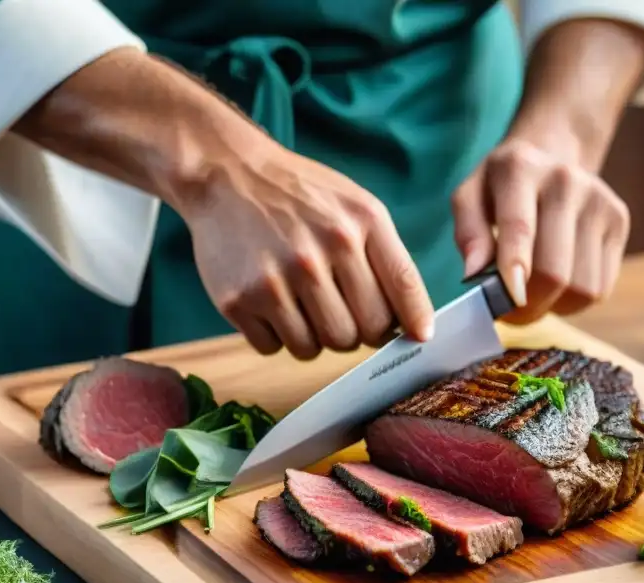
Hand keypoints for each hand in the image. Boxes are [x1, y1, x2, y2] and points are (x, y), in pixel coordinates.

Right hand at [182, 147, 433, 358]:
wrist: (224, 173)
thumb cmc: (298, 195)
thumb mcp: (355, 206)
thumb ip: (389, 258)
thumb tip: (418, 325)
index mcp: (359, 224)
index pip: (404, 287)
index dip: (415, 320)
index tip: (418, 337)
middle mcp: (320, 251)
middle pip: (363, 332)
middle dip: (358, 331)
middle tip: (342, 312)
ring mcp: (276, 278)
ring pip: (318, 348)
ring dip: (315, 337)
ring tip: (303, 305)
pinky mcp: (238, 300)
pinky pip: (274, 348)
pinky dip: (276, 337)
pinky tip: (272, 305)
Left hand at [452, 137, 630, 324]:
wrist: (552, 158)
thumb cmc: (501, 189)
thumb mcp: (470, 198)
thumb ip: (468, 234)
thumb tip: (474, 273)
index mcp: (520, 168)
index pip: (519, 227)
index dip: (514, 267)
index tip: (511, 298)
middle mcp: (566, 180)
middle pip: (554, 271)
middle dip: (530, 304)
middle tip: (511, 310)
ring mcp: (599, 200)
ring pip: (582, 287)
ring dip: (554, 304)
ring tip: (536, 290)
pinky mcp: (619, 220)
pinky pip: (601, 287)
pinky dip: (576, 299)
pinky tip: (561, 280)